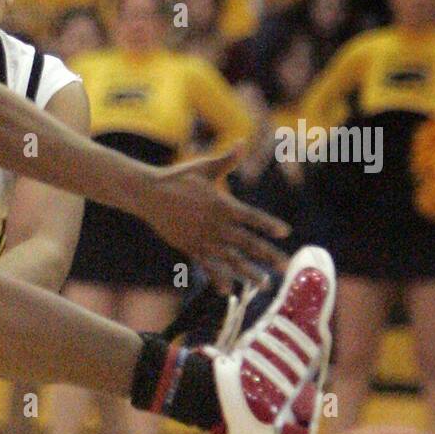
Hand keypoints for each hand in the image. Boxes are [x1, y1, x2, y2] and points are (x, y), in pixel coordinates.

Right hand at [144, 146, 289, 291]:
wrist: (148, 193)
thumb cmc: (177, 177)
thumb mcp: (204, 167)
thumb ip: (227, 159)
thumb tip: (242, 142)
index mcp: (222, 204)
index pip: (252, 217)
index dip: (269, 224)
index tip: (286, 232)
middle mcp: (215, 225)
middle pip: (248, 243)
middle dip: (269, 256)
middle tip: (286, 267)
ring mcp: (202, 239)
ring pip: (231, 260)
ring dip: (249, 273)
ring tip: (265, 284)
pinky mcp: (189, 247)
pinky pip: (207, 266)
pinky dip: (217, 278)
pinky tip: (228, 291)